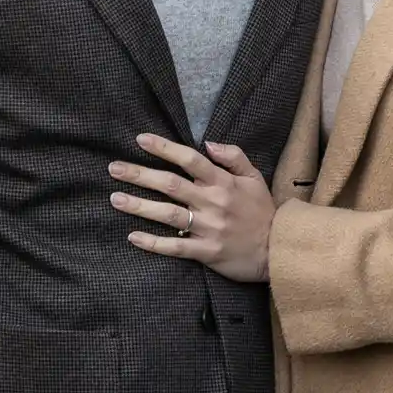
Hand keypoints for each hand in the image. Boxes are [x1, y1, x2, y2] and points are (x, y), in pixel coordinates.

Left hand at [109, 132, 273, 282]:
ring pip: (168, 214)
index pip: (189, 160)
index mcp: (222, 182)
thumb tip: (208, 143)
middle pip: (170, 184)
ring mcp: (208, 228)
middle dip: (140, 174)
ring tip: (115, 199)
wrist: (278, 250)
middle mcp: (212, 202)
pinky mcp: (207, 252)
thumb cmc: (262, 211)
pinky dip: (154, 243)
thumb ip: (233, 156)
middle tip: (114, 168)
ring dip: (139, 205)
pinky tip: (133, 236)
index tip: (140, 139)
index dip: (164, 148)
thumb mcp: (254, 177)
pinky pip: (176, 247)